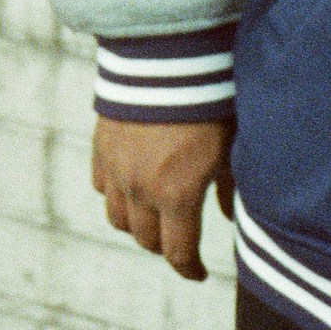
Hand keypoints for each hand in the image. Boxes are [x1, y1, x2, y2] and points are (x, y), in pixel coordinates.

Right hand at [91, 116, 231, 280]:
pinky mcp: (101, 147)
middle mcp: (140, 190)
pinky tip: (131, 184)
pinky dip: (116, 193)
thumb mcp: (229, 148)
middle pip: (146, 240)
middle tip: (180, 242)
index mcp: (177, 196)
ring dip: (137, 224)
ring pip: (118, 218)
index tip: (199, 273)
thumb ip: (229, 188)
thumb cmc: (208, 102)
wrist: (166, 56)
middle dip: (165, 247)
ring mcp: (116, 169)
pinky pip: (102, 186)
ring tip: (153, 217)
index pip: (178, 254)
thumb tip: (228, 216)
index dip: (189, 270)